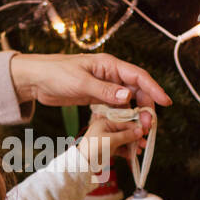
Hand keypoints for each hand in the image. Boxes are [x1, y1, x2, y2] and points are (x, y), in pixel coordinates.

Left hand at [9, 52, 170, 151]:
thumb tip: (127, 96)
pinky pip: (115, 110)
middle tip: (149, 126)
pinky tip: (126, 132)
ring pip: (128, 103)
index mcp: (109, 65)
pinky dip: (122, 121)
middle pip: (137, 91)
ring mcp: (105, 88)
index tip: (165, 102)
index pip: (138, 76)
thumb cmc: (55, 73)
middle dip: (146, 108)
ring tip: (140, 133)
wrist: (35, 80)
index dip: (154, 89)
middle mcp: (111, 75)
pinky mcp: (97, 99)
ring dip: (135, 118)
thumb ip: (104, 90)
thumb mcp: (80, 82)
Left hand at [79, 110, 144, 170]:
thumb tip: (140, 131)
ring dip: (133, 145)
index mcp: (105, 122)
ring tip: (140, 150)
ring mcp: (108, 138)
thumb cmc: (93, 148)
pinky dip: (127, 151)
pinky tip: (133, 155)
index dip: (136, 127)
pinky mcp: (109, 148)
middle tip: (144, 143)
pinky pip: (121, 148)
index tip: (145, 132)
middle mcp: (107, 128)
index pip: (124, 122)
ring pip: (124, 140)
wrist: (82, 164)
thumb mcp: (111, 140)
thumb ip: (126, 135)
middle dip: (136, 137)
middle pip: (126, 131)